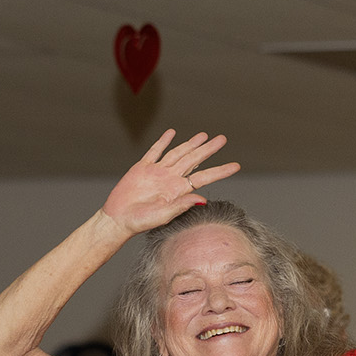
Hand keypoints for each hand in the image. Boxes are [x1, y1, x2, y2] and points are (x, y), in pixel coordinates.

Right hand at [100, 129, 239, 236]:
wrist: (118, 219)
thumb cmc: (141, 222)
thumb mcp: (164, 215)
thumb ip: (182, 205)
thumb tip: (202, 199)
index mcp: (178, 190)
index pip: (204, 177)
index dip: (220, 171)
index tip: (236, 166)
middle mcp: (170, 179)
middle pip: (194, 160)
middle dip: (208, 149)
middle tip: (222, 139)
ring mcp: (157, 172)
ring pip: (178, 153)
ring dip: (190, 144)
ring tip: (203, 135)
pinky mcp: (142, 168)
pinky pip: (155, 151)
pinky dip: (163, 141)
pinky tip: (172, 133)